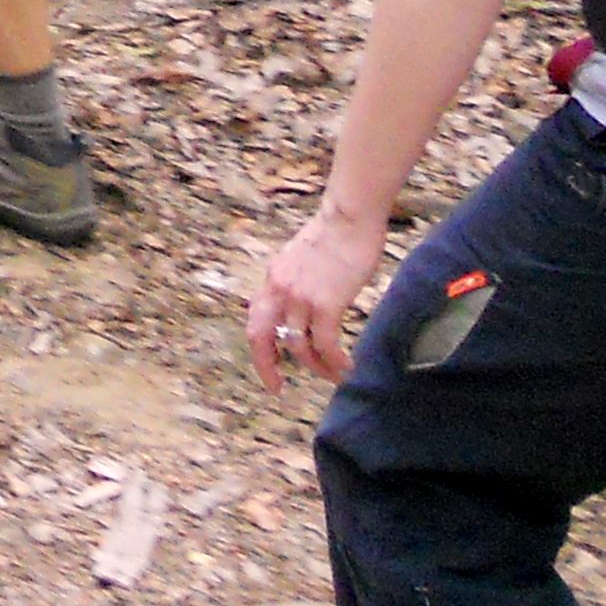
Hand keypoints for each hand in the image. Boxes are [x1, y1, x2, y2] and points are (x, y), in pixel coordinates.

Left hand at [246, 200, 385, 390]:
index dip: (259, 346)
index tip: (268, 366)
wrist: (349, 217)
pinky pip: (325, 345)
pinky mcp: (325, 304)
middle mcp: (279, 289)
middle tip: (278, 388)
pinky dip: (335, 362)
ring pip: (299, 347)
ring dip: (317, 367)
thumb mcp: (301, 259)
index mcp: (272, 278)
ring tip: (334, 376)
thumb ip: (295, 281)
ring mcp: (300, 298)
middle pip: (262, 337)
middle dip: (267, 366)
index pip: (256, 319)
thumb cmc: (335, 234)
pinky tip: (347, 367)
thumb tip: (301, 305)